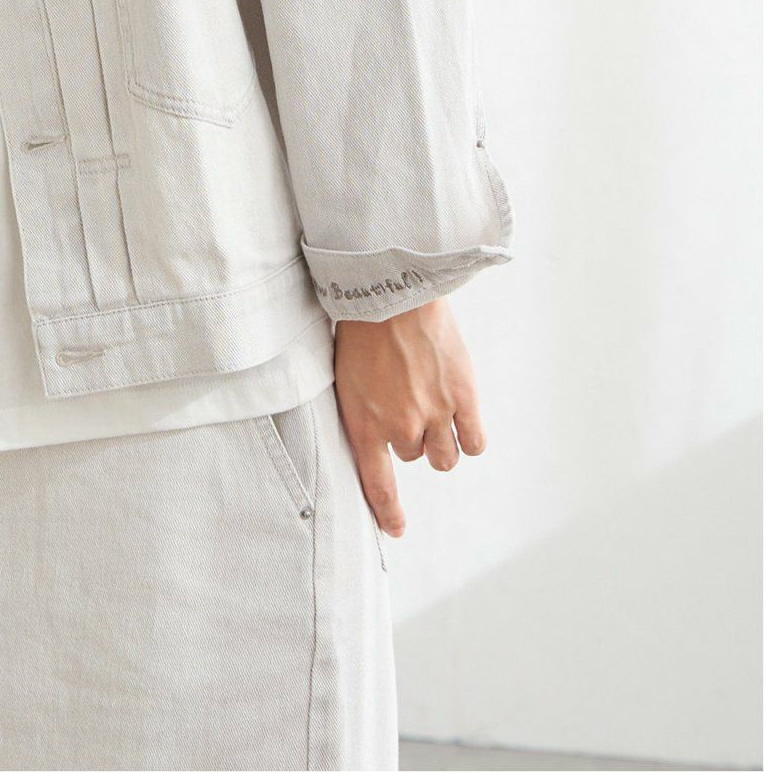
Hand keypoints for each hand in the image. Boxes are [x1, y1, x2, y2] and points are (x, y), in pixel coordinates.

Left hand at [332, 297, 486, 538]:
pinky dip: (469, 438)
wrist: (392, 292)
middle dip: (410, 437)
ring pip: (445, 457)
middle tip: (406, 402)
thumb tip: (377, 437)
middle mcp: (399, 426)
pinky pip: (474, 443)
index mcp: (364, 422)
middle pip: (412, 457)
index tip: (395, 529)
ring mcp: (434, 414)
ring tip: (433, 409)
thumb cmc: (362, 328)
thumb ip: (363, 412)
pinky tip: (462, 420)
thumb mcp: (345, 377)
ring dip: (440, 440)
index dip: (388, 512)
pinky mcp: (462, 398)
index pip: (377, 484)